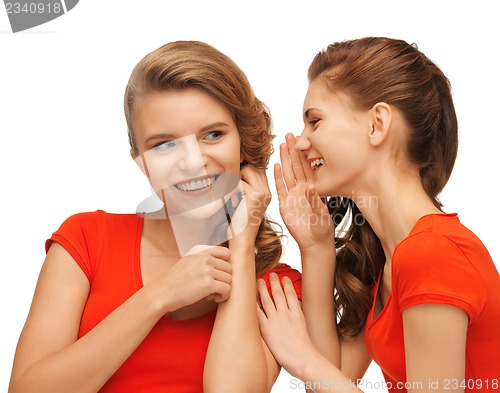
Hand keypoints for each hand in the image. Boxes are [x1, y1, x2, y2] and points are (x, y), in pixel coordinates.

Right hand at [157, 245, 231, 311]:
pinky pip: (227, 289)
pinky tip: (214, 298)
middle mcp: (205, 259)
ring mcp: (207, 270)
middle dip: (224, 279)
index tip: (220, 275)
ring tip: (212, 294)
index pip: (226, 252)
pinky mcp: (208, 284)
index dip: (226, 265)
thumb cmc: (173, 281)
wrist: (161, 293)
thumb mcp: (187, 262)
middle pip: (230, 268)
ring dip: (224, 288)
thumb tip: (219, 266)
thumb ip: (202, 260)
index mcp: (201, 252)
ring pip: (230, 279)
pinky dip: (224, 296)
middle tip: (214, 288)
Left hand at [228, 165, 271, 248]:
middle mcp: (267, 191)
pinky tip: (232, 202)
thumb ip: (244, 186)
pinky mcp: (255, 195)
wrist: (242, 239)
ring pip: (247, 169)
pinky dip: (231, 189)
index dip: (245, 171)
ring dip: (236, 179)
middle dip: (239, 173)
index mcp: (267, 192)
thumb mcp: (243, 201)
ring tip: (234, 196)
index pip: (257, 169)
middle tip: (234, 191)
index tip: (236, 184)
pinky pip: (238, 181)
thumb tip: (235, 169)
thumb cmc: (238, 221)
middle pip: (252, 166)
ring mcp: (263, 193)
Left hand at [257, 273, 320, 377]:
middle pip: (278, 294)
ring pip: (267, 300)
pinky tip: (250, 299)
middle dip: (274, 282)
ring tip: (260, 280)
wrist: (304, 359)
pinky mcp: (267, 330)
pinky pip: (258, 314)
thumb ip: (298, 321)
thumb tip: (295, 317)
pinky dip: (254, 305)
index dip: (287, 285)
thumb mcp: (305, 330)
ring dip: (263, 289)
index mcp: (297, 314)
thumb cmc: (306, 350)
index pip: (291, 295)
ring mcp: (276, 321)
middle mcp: (286, 314)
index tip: (284, 278)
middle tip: (271, 274)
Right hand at [275, 133, 333, 251]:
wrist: (314, 242)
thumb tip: (310, 187)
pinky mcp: (284, 205)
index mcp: (313, 189)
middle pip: (295, 166)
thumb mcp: (322, 214)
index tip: (302, 139)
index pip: (307, 167)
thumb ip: (315, 201)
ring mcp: (293, 196)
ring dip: (285, 160)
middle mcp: (302, 190)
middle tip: (289, 135)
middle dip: (293, 151)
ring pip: (287, 174)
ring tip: (282, 146)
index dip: (304, 153)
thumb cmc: (322, 228)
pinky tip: (276, 166)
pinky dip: (277, 177)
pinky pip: (280, 189)